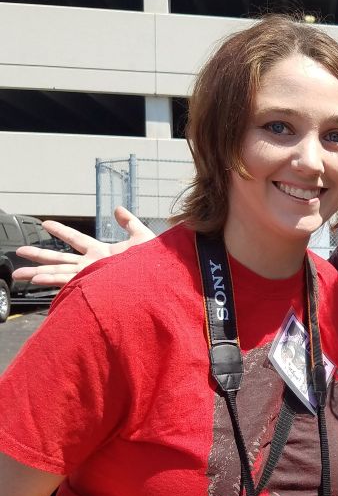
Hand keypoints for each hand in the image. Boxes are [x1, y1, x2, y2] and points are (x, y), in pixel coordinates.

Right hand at [12, 207, 154, 286]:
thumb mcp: (142, 237)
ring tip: (18, 273)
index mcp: (101, 252)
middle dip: (39, 256)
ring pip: (57, 272)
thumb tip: (117, 208)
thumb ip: (129, 222)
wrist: (160, 282)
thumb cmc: (156, 264)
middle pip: (59, 258)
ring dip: (37, 272)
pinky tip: (36, 281)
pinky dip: (51, 281)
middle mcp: (92, 265)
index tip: (46, 223)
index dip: (61, 231)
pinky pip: (67, 282)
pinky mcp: (92, 286)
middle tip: (19, 252)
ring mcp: (90, 277)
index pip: (76, 239)